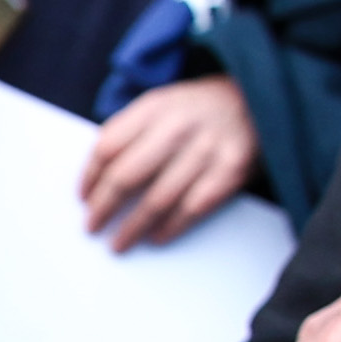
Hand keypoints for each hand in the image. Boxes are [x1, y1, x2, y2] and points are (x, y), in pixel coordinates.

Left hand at [78, 73, 262, 249]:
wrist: (257, 99)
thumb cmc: (198, 110)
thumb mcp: (162, 105)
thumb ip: (132, 132)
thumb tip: (97, 180)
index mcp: (154, 107)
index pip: (108, 146)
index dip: (90, 177)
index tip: (83, 198)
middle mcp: (178, 126)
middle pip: (126, 176)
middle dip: (104, 208)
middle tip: (92, 227)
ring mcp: (206, 149)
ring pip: (157, 200)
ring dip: (133, 227)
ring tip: (119, 243)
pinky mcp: (230, 171)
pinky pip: (192, 209)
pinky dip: (170, 228)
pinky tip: (156, 237)